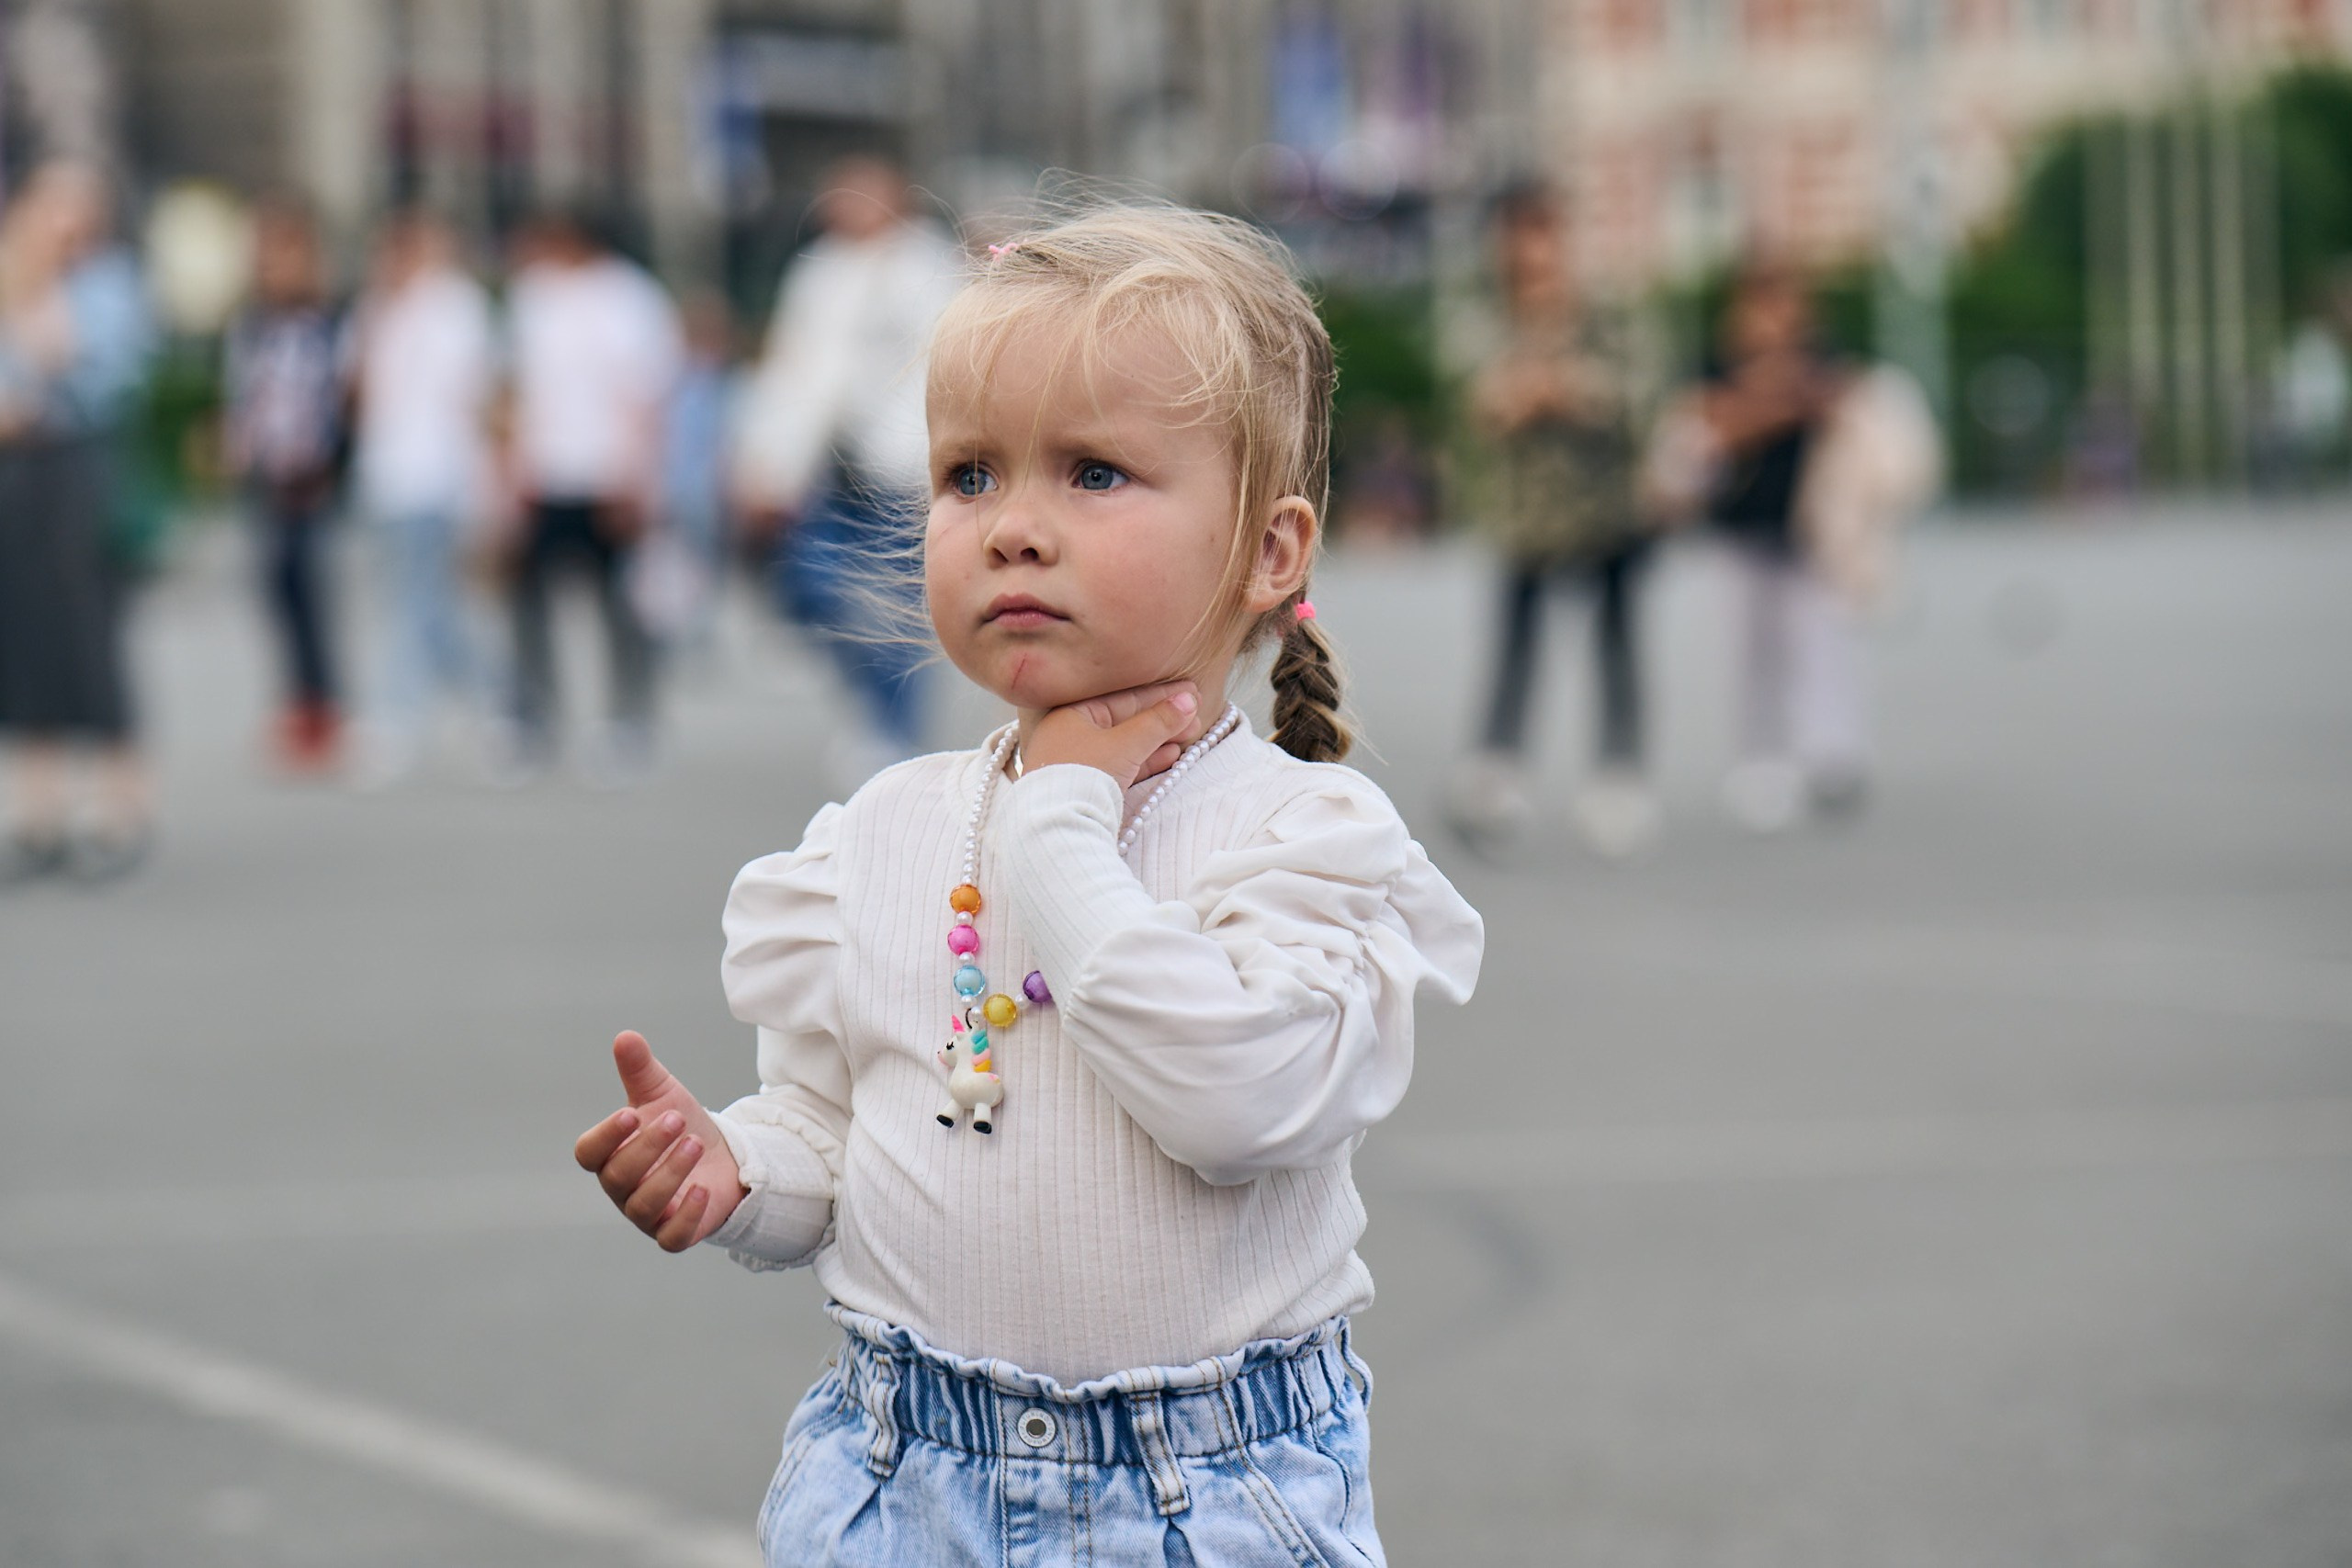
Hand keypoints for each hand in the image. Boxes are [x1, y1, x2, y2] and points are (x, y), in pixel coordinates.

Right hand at [573, 1031, 747, 1252]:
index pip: (589, 1153)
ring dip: (669, 1174)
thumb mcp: (663, 1094)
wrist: (724, 1157)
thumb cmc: (681, 1127)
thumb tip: (625, 1036)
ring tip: (695, 1143)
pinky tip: (702, 1190)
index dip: (606, 1136)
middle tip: (677, 1120)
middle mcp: (622, 1188)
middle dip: (647, 1147)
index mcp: (610, 1155)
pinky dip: (686, 1216)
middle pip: (618, 1176)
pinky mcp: (675, 1232)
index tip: (631, 1113)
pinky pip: (670, 1237)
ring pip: (644, 1205)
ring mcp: (647, 1214)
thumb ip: (640, 1069)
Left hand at [1022, 680, 1200, 787]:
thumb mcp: (1125, 744)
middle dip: (1163, 721)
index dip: (1159, 696)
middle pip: (1126, 722)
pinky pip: (1122, 768)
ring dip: (1159, 741)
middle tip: (1195, 716)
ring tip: (1189, 734)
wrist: (1058, 827)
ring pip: (1126, 747)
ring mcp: (1078, 764)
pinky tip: (1170, 756)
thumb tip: (1187, 701)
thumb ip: (1158, 722)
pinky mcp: (1087, 788)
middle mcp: (1071, 737)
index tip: (1188, 693)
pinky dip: (1146, 762)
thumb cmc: (1083, 776)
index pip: (1122, 699)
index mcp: (1071, 716)